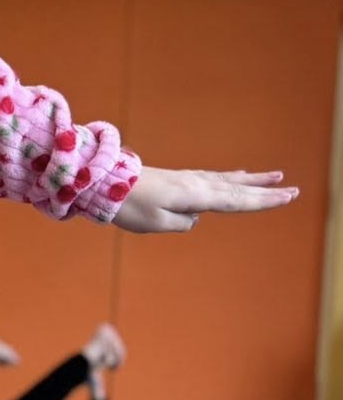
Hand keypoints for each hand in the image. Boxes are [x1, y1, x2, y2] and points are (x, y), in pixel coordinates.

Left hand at [115, 167, 296, 234]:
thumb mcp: (157, 223)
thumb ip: (182, 223)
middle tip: (293, 190)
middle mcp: (197, 184)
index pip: (236, 201)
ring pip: (229, 180)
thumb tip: (194, 219)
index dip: (262, 201)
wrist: (107, 183)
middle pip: (239, 189)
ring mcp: (189, 179)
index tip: (286, 198)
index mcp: (195, 196)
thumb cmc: (130, 206)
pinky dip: (232, 177)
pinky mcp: (181, 179)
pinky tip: (238, 176)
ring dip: (253, 180)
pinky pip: (215, 178)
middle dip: (266, 190)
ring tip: (275, 177)